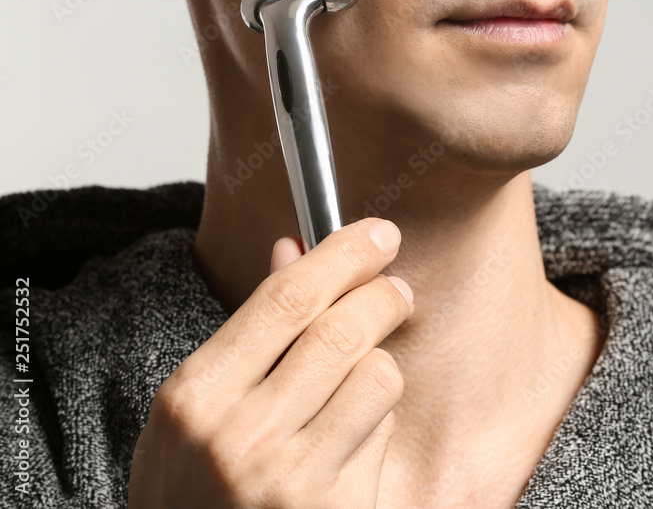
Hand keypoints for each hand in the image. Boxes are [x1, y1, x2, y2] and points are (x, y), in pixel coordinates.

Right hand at [127, 217, 413, 507]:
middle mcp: (241, 435)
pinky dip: (379, 419)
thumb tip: (295, 251)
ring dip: (382, 363)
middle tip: (395, 288)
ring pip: (377, 376)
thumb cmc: (192, 489)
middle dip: (383, 294)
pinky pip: (384, 433)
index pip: (286, 298)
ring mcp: (291, 478)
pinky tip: (354, 432)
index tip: (377, 235)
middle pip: (341, 329)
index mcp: (197, 396)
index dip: (342, 254)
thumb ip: (249, 330)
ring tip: (366, 372)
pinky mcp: (336, 508)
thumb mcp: (196, 408)